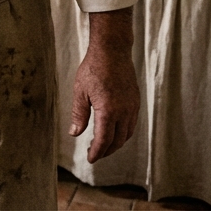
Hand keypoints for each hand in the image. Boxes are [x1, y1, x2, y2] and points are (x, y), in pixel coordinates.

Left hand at [70, 8, 139, 162]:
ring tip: (102, 145)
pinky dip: (123, 133)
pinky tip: (113, 131)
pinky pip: (131, 124)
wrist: (112, 51)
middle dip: (105, 151)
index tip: (90, 159)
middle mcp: (123, 112)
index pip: (103, 140)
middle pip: (117, 141)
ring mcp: (132, 107)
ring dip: (115, 143)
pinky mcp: (135, 101)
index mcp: (108, 111)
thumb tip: (75, 134)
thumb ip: (79, 115)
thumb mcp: (80, 92)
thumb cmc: (93, 69)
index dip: (96, 152)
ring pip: (126, 134)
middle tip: (93, 154)